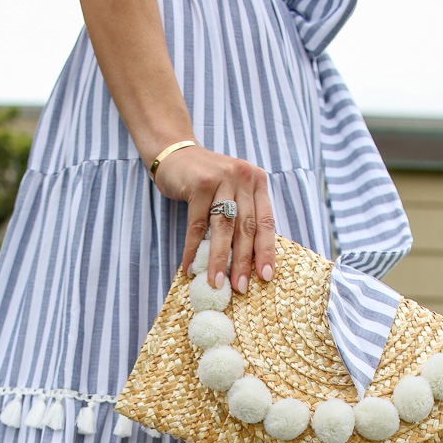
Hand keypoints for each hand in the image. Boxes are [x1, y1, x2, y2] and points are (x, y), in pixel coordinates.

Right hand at [151, 144, 275, 292]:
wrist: (176, 155)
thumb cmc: (206, 182)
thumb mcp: (231, 193)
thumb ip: (241, 216)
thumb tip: (245, 263)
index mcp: (257, 182)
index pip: (266, 221)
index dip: (266, 251)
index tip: (265, 276)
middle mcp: (243, 177)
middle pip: (245, 227)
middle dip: (243, 261)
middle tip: (240, 287)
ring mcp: (222, 178)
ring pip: (223, 227)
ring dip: (219, 259)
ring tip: (215, 282)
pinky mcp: (200, 183)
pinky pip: (197, 224)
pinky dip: (193, 248)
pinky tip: (190, 266)